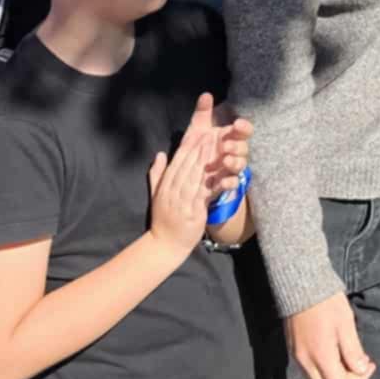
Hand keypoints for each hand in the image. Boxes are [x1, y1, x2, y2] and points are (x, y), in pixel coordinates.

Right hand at [147, 129, 220, 260]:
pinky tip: (223, 174)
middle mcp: (173, 191)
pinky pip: (205, 194)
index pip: (177, 162)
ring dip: (207, 161)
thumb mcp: (156, 195)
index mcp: (165, 185)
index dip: (188, 147)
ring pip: (196, 177)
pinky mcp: (193, 211)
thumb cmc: (162, 220)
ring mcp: (182, 201)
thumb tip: (160, 154)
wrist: (164, 245)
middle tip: (211, 133)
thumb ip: (157, 174)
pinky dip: (214, 183)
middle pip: (187, 166)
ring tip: (217, 148)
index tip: (197, 133)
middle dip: (199, 149)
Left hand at [192, 94, 252, 201]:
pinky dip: (229, 182)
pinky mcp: (224, 185)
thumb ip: (201, 113)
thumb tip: (206, 94)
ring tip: (224, 161)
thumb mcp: (194, 131)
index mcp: (226, 139)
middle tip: (225, 146)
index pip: (242, 131)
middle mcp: (231, 153)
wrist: (182, 183)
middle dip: (238, 145)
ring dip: (235, 162)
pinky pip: (233, 184)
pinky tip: (221, 181)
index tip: (237, 124)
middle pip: (244, 148)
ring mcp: (229, 170)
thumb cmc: (193, 152)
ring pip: (241, 165)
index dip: (244, 127)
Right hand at [286, 292, 375, 378]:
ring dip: (334, 376)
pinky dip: (323, 369)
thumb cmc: (327, 302)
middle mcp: (305, 362)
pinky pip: (309, 371)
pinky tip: (334, 353)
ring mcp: (296, 357)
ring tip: (348, 357)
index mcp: (320, 357)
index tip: (369, 364)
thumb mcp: (346, 324)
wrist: (301, 285)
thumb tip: (361, 371)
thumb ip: (352, 351)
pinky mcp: (293, 350)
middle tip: (360, 363)